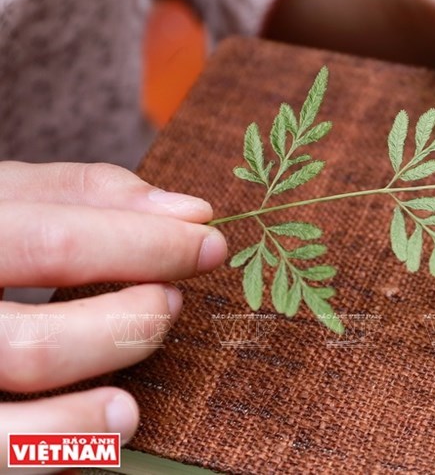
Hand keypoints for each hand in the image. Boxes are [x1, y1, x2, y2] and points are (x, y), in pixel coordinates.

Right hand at [0, 162, 225, 461]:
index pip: (53, 239)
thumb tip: (191, 211)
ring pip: (29, 369)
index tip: (208, 241)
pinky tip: (121, 414)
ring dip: (113, 356)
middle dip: (130, 314)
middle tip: (170, 300)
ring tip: (157, 331)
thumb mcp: (3, 203)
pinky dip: (72, 433)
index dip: (146, 242)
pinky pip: (6, 447)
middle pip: (40, 326)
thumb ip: (82, 195)